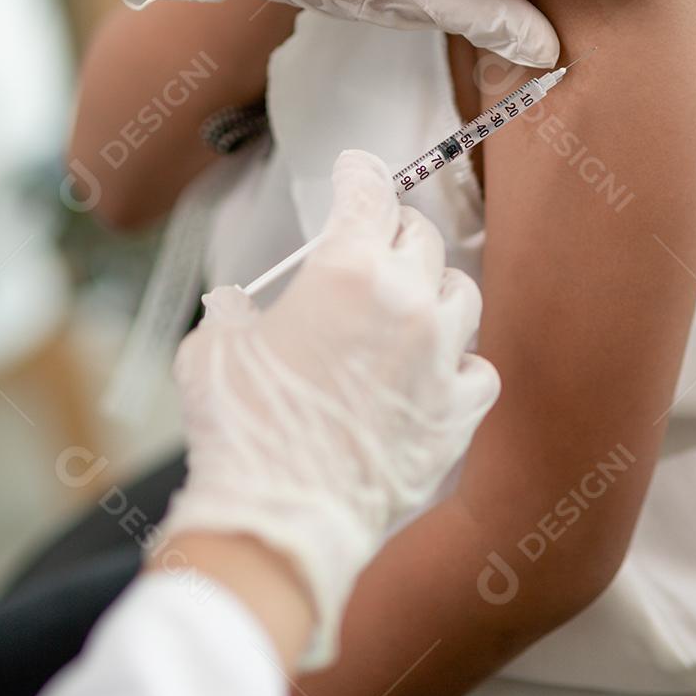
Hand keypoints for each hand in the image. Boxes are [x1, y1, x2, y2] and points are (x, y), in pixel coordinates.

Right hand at [158, 148, 500, 669]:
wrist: (279, 524)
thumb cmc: (241, 432)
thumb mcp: (215, 348)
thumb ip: (237, 314)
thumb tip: (241, 311)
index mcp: (347, 268)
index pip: (369, 191)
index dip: (360, 173)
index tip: (357, 170)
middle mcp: (406, 301)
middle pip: (420, 236)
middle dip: (393, 234)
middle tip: (372, 249)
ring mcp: (440, 359)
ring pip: (461, 293)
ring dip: (434, 292)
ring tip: (408, 310)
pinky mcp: (457, 415)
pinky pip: (480, 369)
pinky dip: (460, 365)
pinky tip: (437, 374)